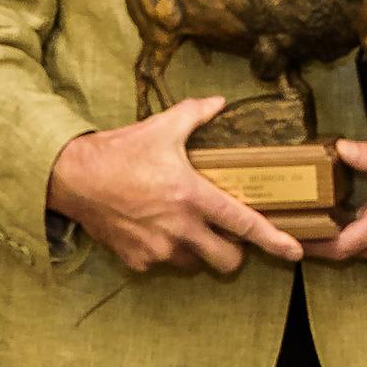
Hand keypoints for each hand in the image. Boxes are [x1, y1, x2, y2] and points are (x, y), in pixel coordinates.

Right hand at [47, 95, 303, 272]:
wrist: (72, 178)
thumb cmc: (119, 152)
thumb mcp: (161, 127)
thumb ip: (196, 114)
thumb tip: (219, 102)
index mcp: (193, 196)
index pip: (243, 224)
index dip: (273, 241)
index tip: (293, 252)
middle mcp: (180, 228)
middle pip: (226, 260)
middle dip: (234, 253)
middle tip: (226, 236)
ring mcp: (158, 249)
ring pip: (194, 263)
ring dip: (197, 251)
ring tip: (182, 226)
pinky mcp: (137, 261)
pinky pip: (162, 263)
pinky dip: (164, 251)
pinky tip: (151, 229)